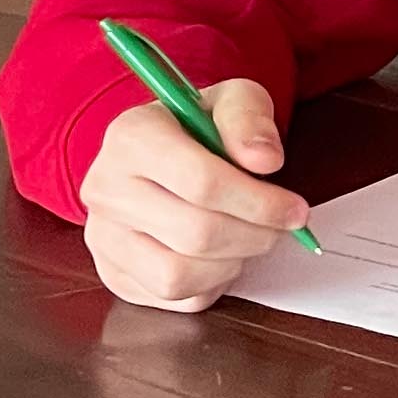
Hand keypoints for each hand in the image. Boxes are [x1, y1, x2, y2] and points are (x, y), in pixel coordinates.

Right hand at [79, 81, 305, 312]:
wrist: (157, 156)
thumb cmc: (197, 128)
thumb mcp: (232, 100)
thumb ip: (250, 118)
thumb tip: (265, 159)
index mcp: (131, 136)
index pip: (201, 181)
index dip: (259, 203)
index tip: (295, 210)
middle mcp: (105, 187)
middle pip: (195, 233)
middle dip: (254, 236)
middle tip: (279, 228)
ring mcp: (102, 235)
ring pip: (178, 275)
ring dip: (231, 265)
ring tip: (246, 239)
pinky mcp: (112, 273)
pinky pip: (172, 297)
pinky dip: (209, 284)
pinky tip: (220, 256)